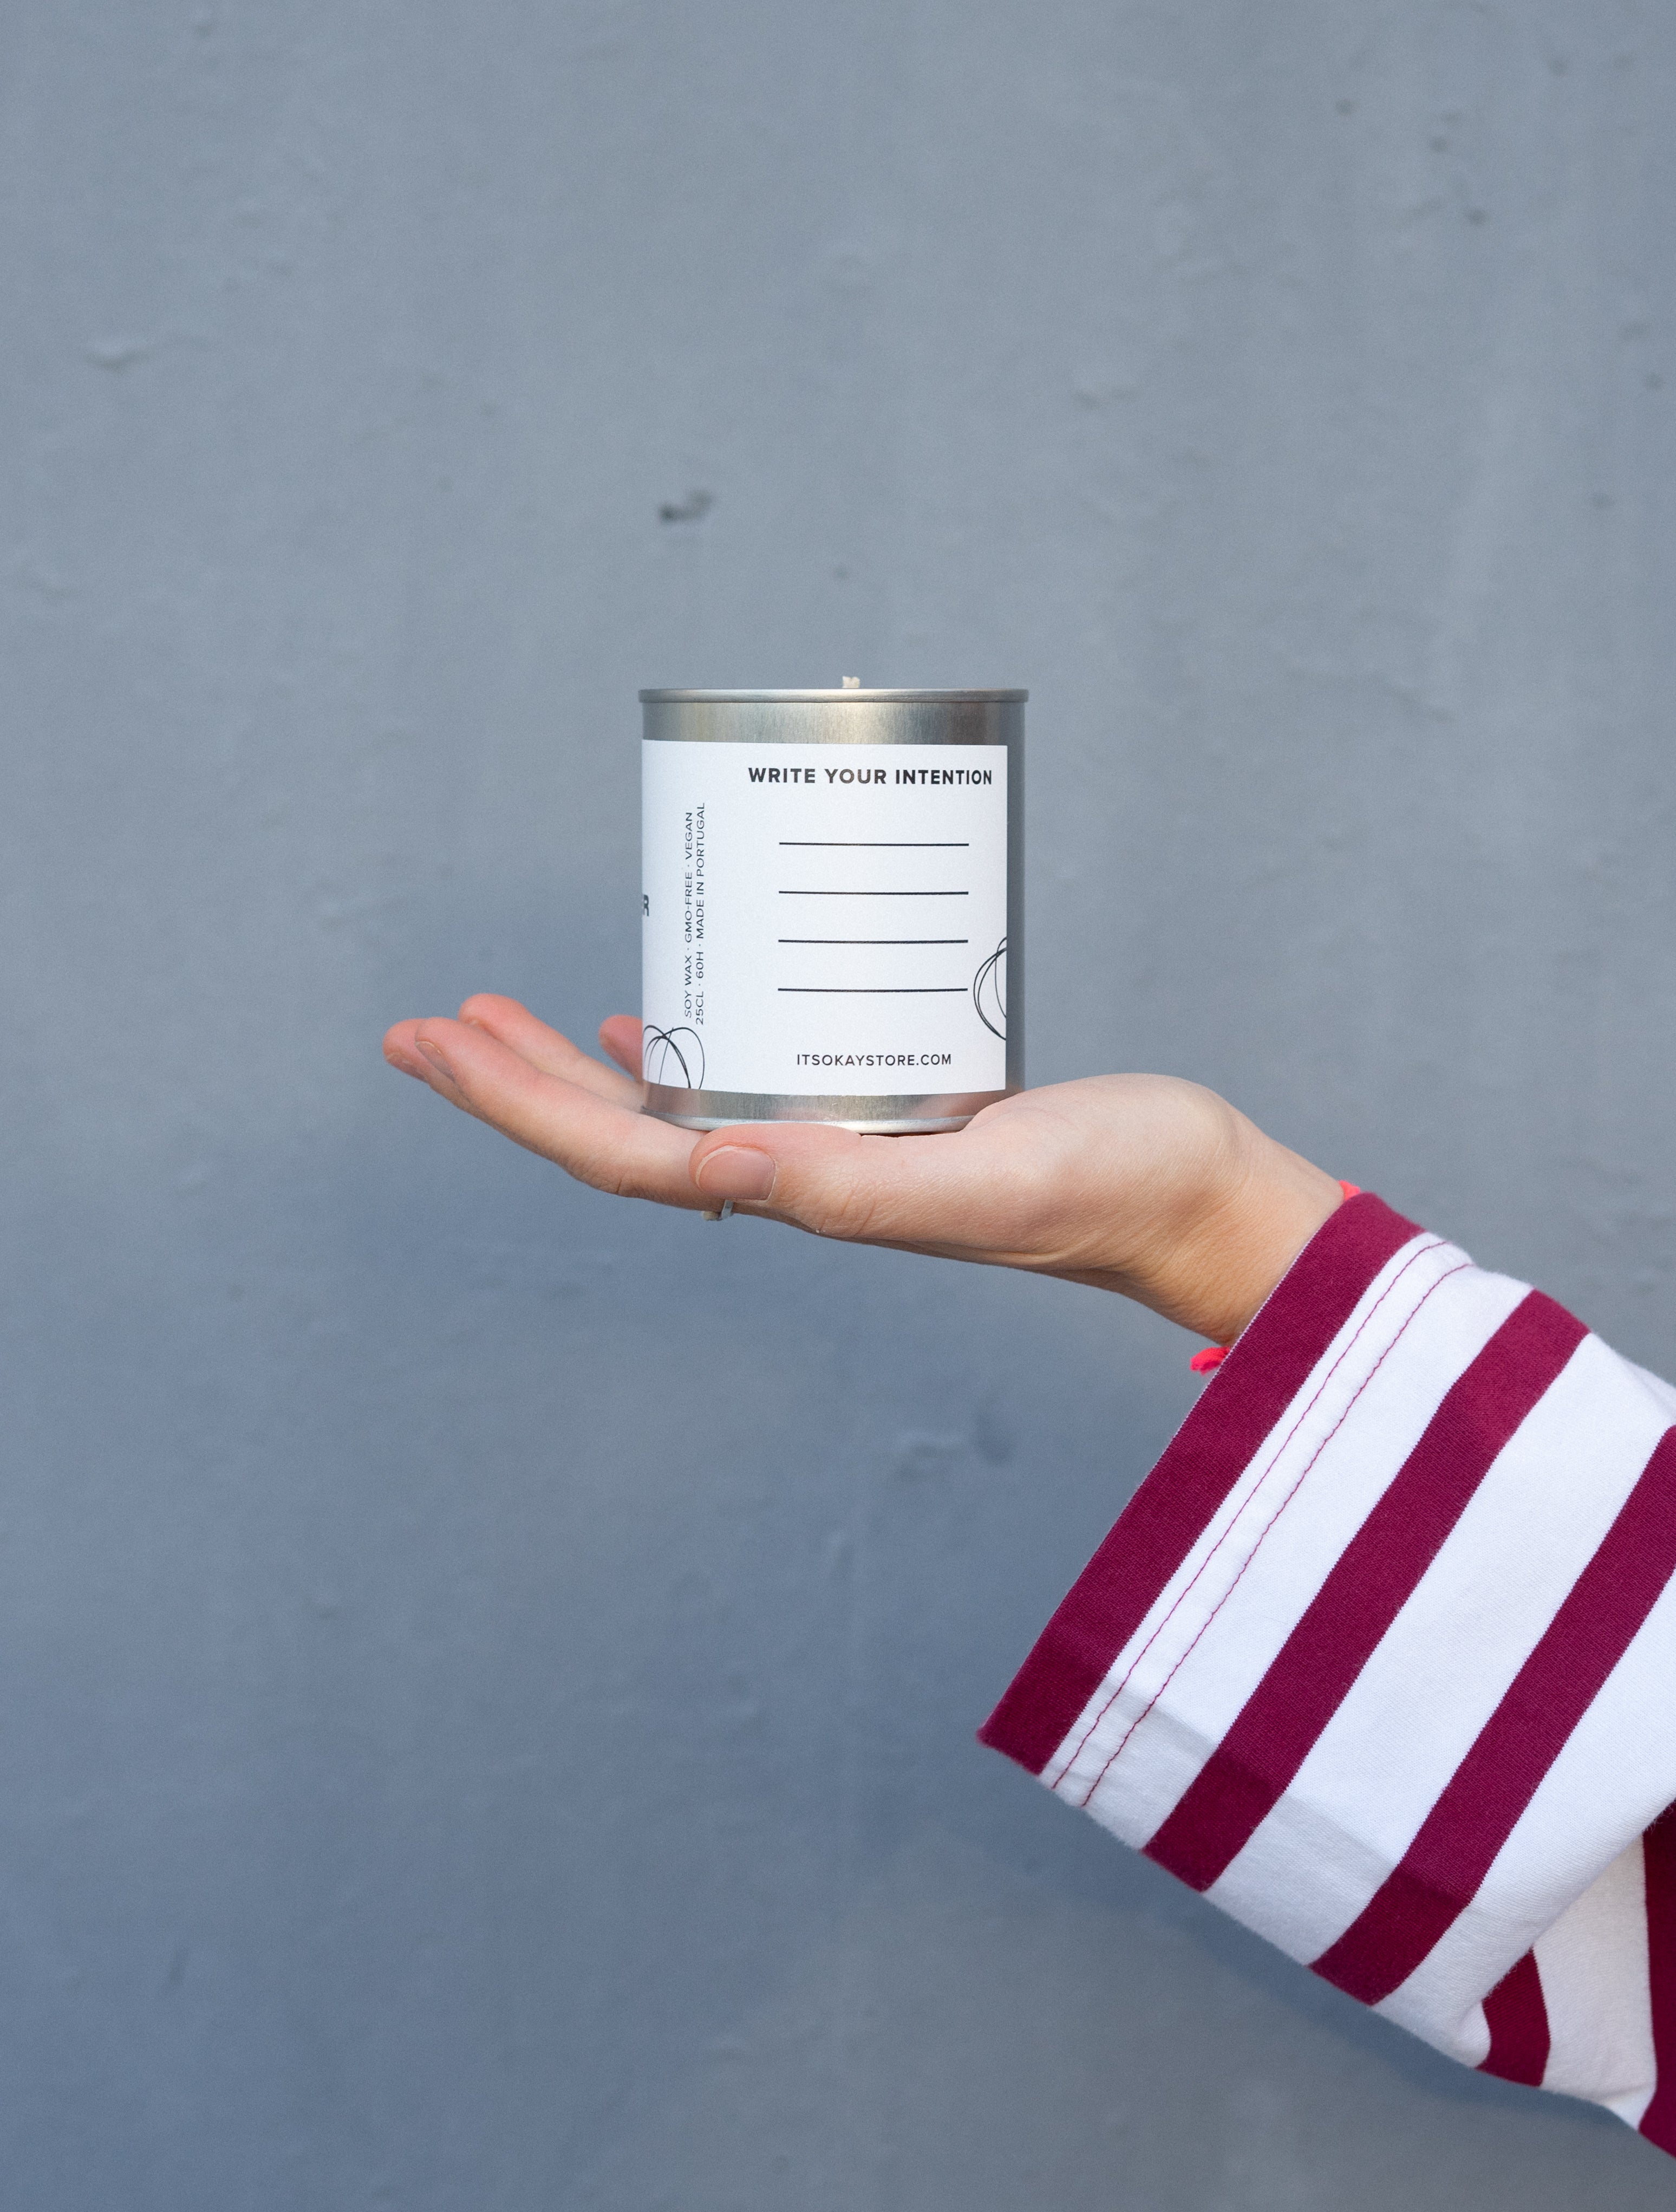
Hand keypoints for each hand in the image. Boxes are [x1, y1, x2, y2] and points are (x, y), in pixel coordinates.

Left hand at [383, 996, 1343, 1343]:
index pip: (626, 1151)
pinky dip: (687, 1043)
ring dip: (579, 1066)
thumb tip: (719, 1167)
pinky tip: (649, 1018)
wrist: (1198, 1195)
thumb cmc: (1112, 1187)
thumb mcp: (985, 1179)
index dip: (523, 1101)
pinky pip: (752, 1071)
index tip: (443, 1039)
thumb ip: (855, 1186)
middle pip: (624, 1127)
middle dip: (517, 1080)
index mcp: (806, 1192)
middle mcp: (804, 1173)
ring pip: (675, 1100)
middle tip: (430, 1023)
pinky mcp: (886, 1107)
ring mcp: (839, 1142)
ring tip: (502, 1016)